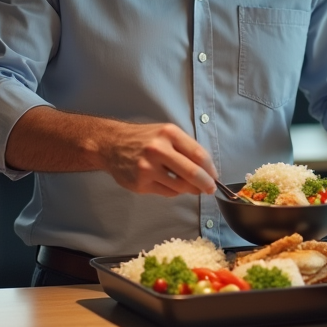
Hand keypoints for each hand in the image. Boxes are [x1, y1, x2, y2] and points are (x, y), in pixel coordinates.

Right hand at [101, 121, 218, 196]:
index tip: (215, 177)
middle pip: (192, 173)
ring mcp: (148, 168)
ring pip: (180, 186)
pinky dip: (174, 191)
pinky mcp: (141, 183)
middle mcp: (158, 149)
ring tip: (190, 187)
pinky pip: (167, 192)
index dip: (211, 169)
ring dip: (190, 189)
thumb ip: (185, 148)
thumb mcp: (165, 133)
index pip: (199, 154)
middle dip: (206, 184)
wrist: (112, 144)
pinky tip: (170, 184)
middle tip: (210, 189)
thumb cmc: (143, 139)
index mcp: (169, 134)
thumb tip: (207, 170)